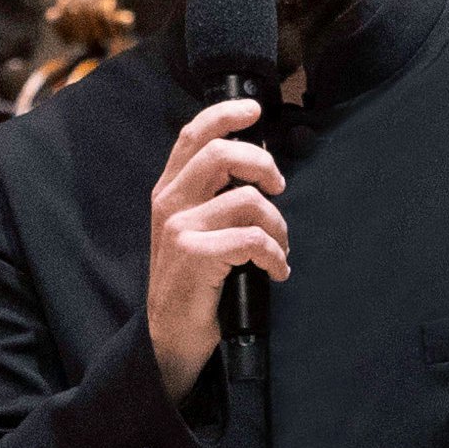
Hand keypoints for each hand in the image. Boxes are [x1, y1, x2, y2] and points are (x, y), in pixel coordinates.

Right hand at [143, 95, 287, 391]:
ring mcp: (178, 228)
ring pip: (247, 200)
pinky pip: (252, 239)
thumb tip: (258, 171)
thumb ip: (212, 198)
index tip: (255, 109)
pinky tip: (277, 272)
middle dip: (263, 164)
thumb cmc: (193, 284)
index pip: (193, 135)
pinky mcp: (193, 255)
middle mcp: (168, 203)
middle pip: (220, 153)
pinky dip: (275, 256)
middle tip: (280, 187)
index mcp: (168, 191)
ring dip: (278, 226)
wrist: (170, 338)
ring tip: (279, 249)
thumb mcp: (193, 231)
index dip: (225, 114)